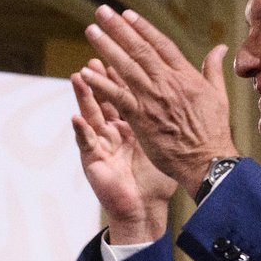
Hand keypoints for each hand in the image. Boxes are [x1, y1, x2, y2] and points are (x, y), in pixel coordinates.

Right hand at [72, 60, 177, 242]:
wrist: (144, 208)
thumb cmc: (156, 179)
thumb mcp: (168, 143)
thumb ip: (173, 118)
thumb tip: (184, 96)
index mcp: (132, 124)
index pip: (127, 93)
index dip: (125, 74)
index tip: (125, 51)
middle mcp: (113, 130)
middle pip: (105, 98)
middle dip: (101, 77)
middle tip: (96, 55)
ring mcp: (102, 144)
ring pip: (90, 115)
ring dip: (84, 96)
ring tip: (79, 77)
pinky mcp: (93, 161)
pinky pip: (86, 144)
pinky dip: (81, 131)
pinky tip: (75, 119)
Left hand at [81, 5, 237, 194]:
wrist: (207, 160)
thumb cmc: (214, 131)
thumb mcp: (219, 95)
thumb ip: (213, 69)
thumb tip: (220, 47)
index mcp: (186, 75)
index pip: (161, 44)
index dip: (143, 28)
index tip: (127, 14)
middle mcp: (168, 82)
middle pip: (139, 49)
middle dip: (119, 29)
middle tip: (101, 11)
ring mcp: (153, 99)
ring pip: (125, 67)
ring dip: (106, 47)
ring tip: (91, 30)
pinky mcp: (141, 117)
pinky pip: (118, 96)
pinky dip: (102, 83)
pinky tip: (86, 72)